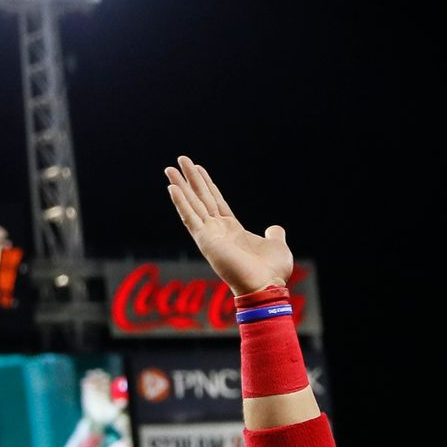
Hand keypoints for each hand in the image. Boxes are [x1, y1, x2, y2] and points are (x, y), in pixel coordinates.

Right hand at [79, 369, 117, 428]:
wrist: (97, 422)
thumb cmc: (108, 417)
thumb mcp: (115, 412)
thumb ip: (119, 406)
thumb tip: (124, 401)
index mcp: (107, 394)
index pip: (106, 384)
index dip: (105, 379)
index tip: (105, 375)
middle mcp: (100, 392)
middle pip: (99, 382)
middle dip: (98, 376)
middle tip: (97, 371)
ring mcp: (92, 394)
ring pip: (92, 384)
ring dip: (91, 378)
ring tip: (90, 373)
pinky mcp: (86, 397)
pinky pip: (85, 389)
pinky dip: (85, 385)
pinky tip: (84, 381)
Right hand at [165, 157, 292, 294]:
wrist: (266, 286)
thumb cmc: (272, 272)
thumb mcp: (276, 246)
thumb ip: (274, 235)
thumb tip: (274, 229)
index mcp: (233, 230)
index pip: (216, 202)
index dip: (207, 184)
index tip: (198, 168)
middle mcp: (218, 231)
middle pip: (201, 198)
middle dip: (191, 179)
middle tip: (179, 160)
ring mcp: (210, 235)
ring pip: (192, 204)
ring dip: (180, 186)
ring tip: (169, 168)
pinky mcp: (205, 241)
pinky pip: (190, 218)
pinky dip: (180, 203)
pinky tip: (172, 187)